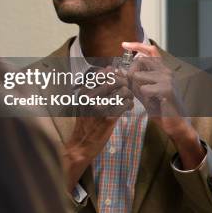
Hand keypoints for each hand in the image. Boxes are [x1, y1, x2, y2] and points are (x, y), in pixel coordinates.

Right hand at [63, 68, 133, 190]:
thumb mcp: (84, 102)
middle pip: (115, 81)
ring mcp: (100, 107)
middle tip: (126, 90)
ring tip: (127, 100)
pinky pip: (126, 104)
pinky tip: (127, 108)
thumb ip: (96, 86)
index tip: (118, 79)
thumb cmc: (85, 122)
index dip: (115, 74)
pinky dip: (129, 105)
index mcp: (84, 92)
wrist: (82, 143)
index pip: (103, 74)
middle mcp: (91, 97)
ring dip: (129, 95)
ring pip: (123, 92)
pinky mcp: (109, 117)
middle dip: (124, 84)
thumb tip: (110, 69)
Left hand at [123, 42, 204, 168]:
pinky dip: (144, 98)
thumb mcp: (142, 91)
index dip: (136, 45)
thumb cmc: (159, 107)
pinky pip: (143, 89)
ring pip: (138, 76)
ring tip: (149, 99)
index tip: (123, 45)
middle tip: (137, 90)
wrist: (175, 124)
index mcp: (162, 69)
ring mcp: (168, 79)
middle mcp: (166, 71)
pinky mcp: (167, 89)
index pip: (150, 50)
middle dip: (130, 75)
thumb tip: (118, 70)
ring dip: (137, 89)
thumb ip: (133, 81)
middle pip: (138, 62)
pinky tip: (154, 103)